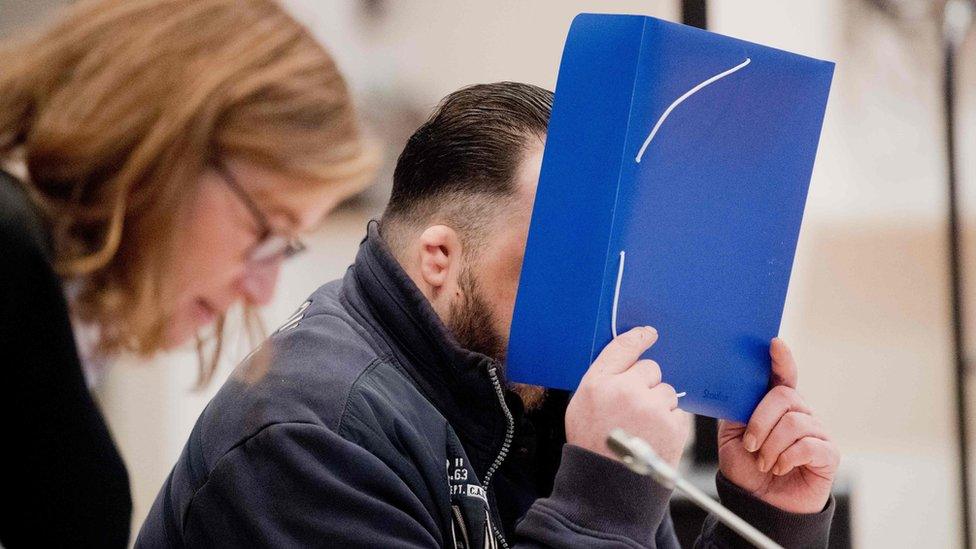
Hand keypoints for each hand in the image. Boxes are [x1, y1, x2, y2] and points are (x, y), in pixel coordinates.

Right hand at [566, 327, 690, 466]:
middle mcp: (626, 390)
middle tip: (634, 408)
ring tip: (642, 428)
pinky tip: (653, 437)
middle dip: (646, 384)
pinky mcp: (673, 425)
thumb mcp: (581, 405)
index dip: (639, 337)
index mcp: (599, 383)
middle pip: (650, 369)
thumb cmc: (592, 445)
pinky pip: (677, 411)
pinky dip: (669, 422)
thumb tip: (626, 360)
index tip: (648, 333)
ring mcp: (652, 408)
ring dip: (659, 404)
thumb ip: (602, 379)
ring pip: (666, 390)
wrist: (608, 485)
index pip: (623, 347)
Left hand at [718, 338, 838, 513]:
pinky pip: (808, 446)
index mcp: (775, 405)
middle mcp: (799, 413)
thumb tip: (735, 388)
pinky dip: (786, 458)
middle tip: (750, 445)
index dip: (780, 359)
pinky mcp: (828, 454)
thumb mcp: (731, 435)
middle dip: (760, 421)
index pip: (782, 375)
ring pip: (794, 423)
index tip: (773, 344)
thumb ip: (736, 410)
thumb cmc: (746, 468)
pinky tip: (780, 468)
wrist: (759, 504)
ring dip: (771, 446)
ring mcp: (816, 432)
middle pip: (785, 397)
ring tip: (764, 463)